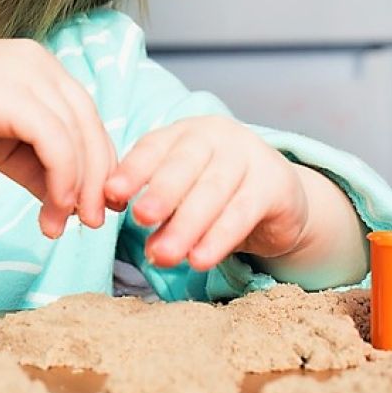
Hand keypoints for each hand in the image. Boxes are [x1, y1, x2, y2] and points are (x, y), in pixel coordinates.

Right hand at [0, 39, 115, 237]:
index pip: (87, 117)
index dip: (98, 164)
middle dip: (98, 180)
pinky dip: (62, 180)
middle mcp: (40, 63)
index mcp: (40, 67)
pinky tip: (52, 208)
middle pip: (91, 126)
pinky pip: (55, 142)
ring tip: (64, 224)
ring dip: (79, 188)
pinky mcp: (9, 95)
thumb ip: (35, 163)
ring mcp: (26, 74)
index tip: (91, 206)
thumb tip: (70, 203)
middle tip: (95, 222)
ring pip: (78, 136)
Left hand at [103, 116, 308, 269]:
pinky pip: (242, 212)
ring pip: (213, 191)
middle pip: (184, 165)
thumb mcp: (183, 196)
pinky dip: (218, 238)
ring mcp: (249, 156)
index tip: (111, 194)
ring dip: (186, 225)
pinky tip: (200, 259)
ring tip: (164, 256)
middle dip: (161, 194)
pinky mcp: (274, 184)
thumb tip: (137, 237)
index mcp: (185, 133)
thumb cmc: (217, 194)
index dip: (132, 169)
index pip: (154, 146)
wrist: (280, 198)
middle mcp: (217, 136)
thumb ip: (158, 210)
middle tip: (140, 219)